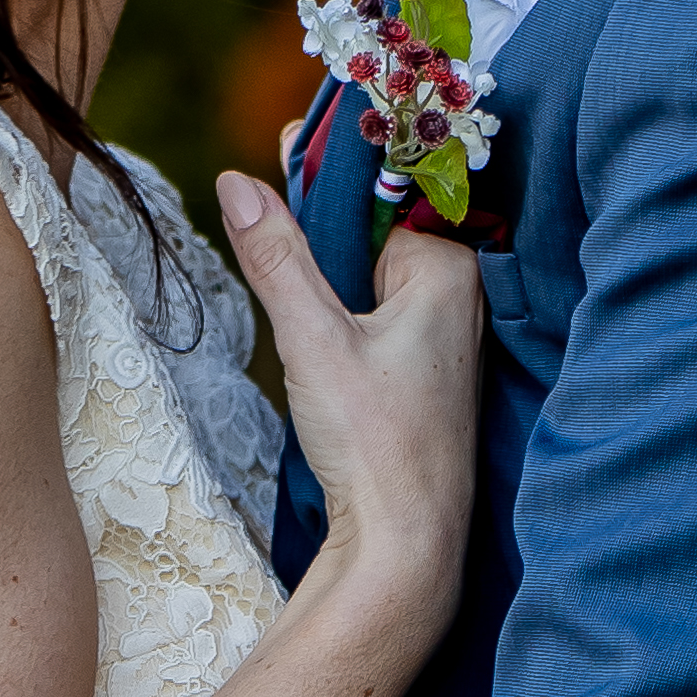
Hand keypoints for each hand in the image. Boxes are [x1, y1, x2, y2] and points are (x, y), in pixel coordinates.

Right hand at [216, 172, 481, 606]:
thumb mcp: (311, 340)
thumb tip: (235, 181)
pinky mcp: (426, 371)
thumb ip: (276, 257)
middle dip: (316, 248)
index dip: (318, 181)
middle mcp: (461, 295)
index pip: (373, 195)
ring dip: (323, 292)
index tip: (274, 152)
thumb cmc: (373, 444)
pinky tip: (327, 362)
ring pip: (365, 281)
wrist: (405, 544)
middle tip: (282, 265)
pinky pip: (374, 318)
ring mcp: (446, 335)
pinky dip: (340, 324)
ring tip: (312, 341)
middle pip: (366, 236)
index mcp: (449, 269)